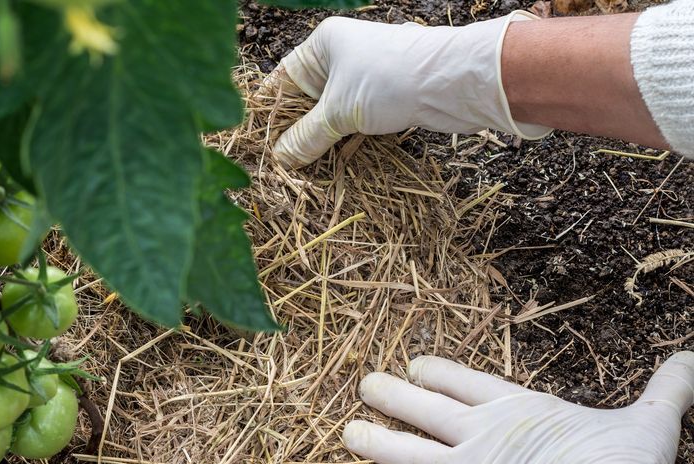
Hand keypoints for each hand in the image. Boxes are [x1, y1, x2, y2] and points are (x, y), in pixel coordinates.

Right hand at [267, 12, 551, 166]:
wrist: (454, 83)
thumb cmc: (391, 80)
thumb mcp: (338, 113)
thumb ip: (305, 137)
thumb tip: (280, 158)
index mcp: (322, 45)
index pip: (280, 80)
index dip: (268, 114)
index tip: (256, 144)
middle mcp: (341, 57)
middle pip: (304, 101)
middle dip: (294, 133)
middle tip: (278, 164)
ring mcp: (363, 78)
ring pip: (329, 115)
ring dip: (319, 142)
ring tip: (301, 170)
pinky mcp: (384, 98)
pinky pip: (352, 123)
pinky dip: (343, 142)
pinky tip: (332, 164)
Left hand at [343, 353, 693, 463]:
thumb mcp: (649, 421)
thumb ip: (667, 389)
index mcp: (516, 410)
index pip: (465, 382)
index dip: (437, 372)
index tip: (415, 363)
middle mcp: (480, 438)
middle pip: (425, 410)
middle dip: (393, 396)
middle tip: (365, 385)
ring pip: (408, 455)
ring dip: (376, 443)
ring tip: (347, 434)